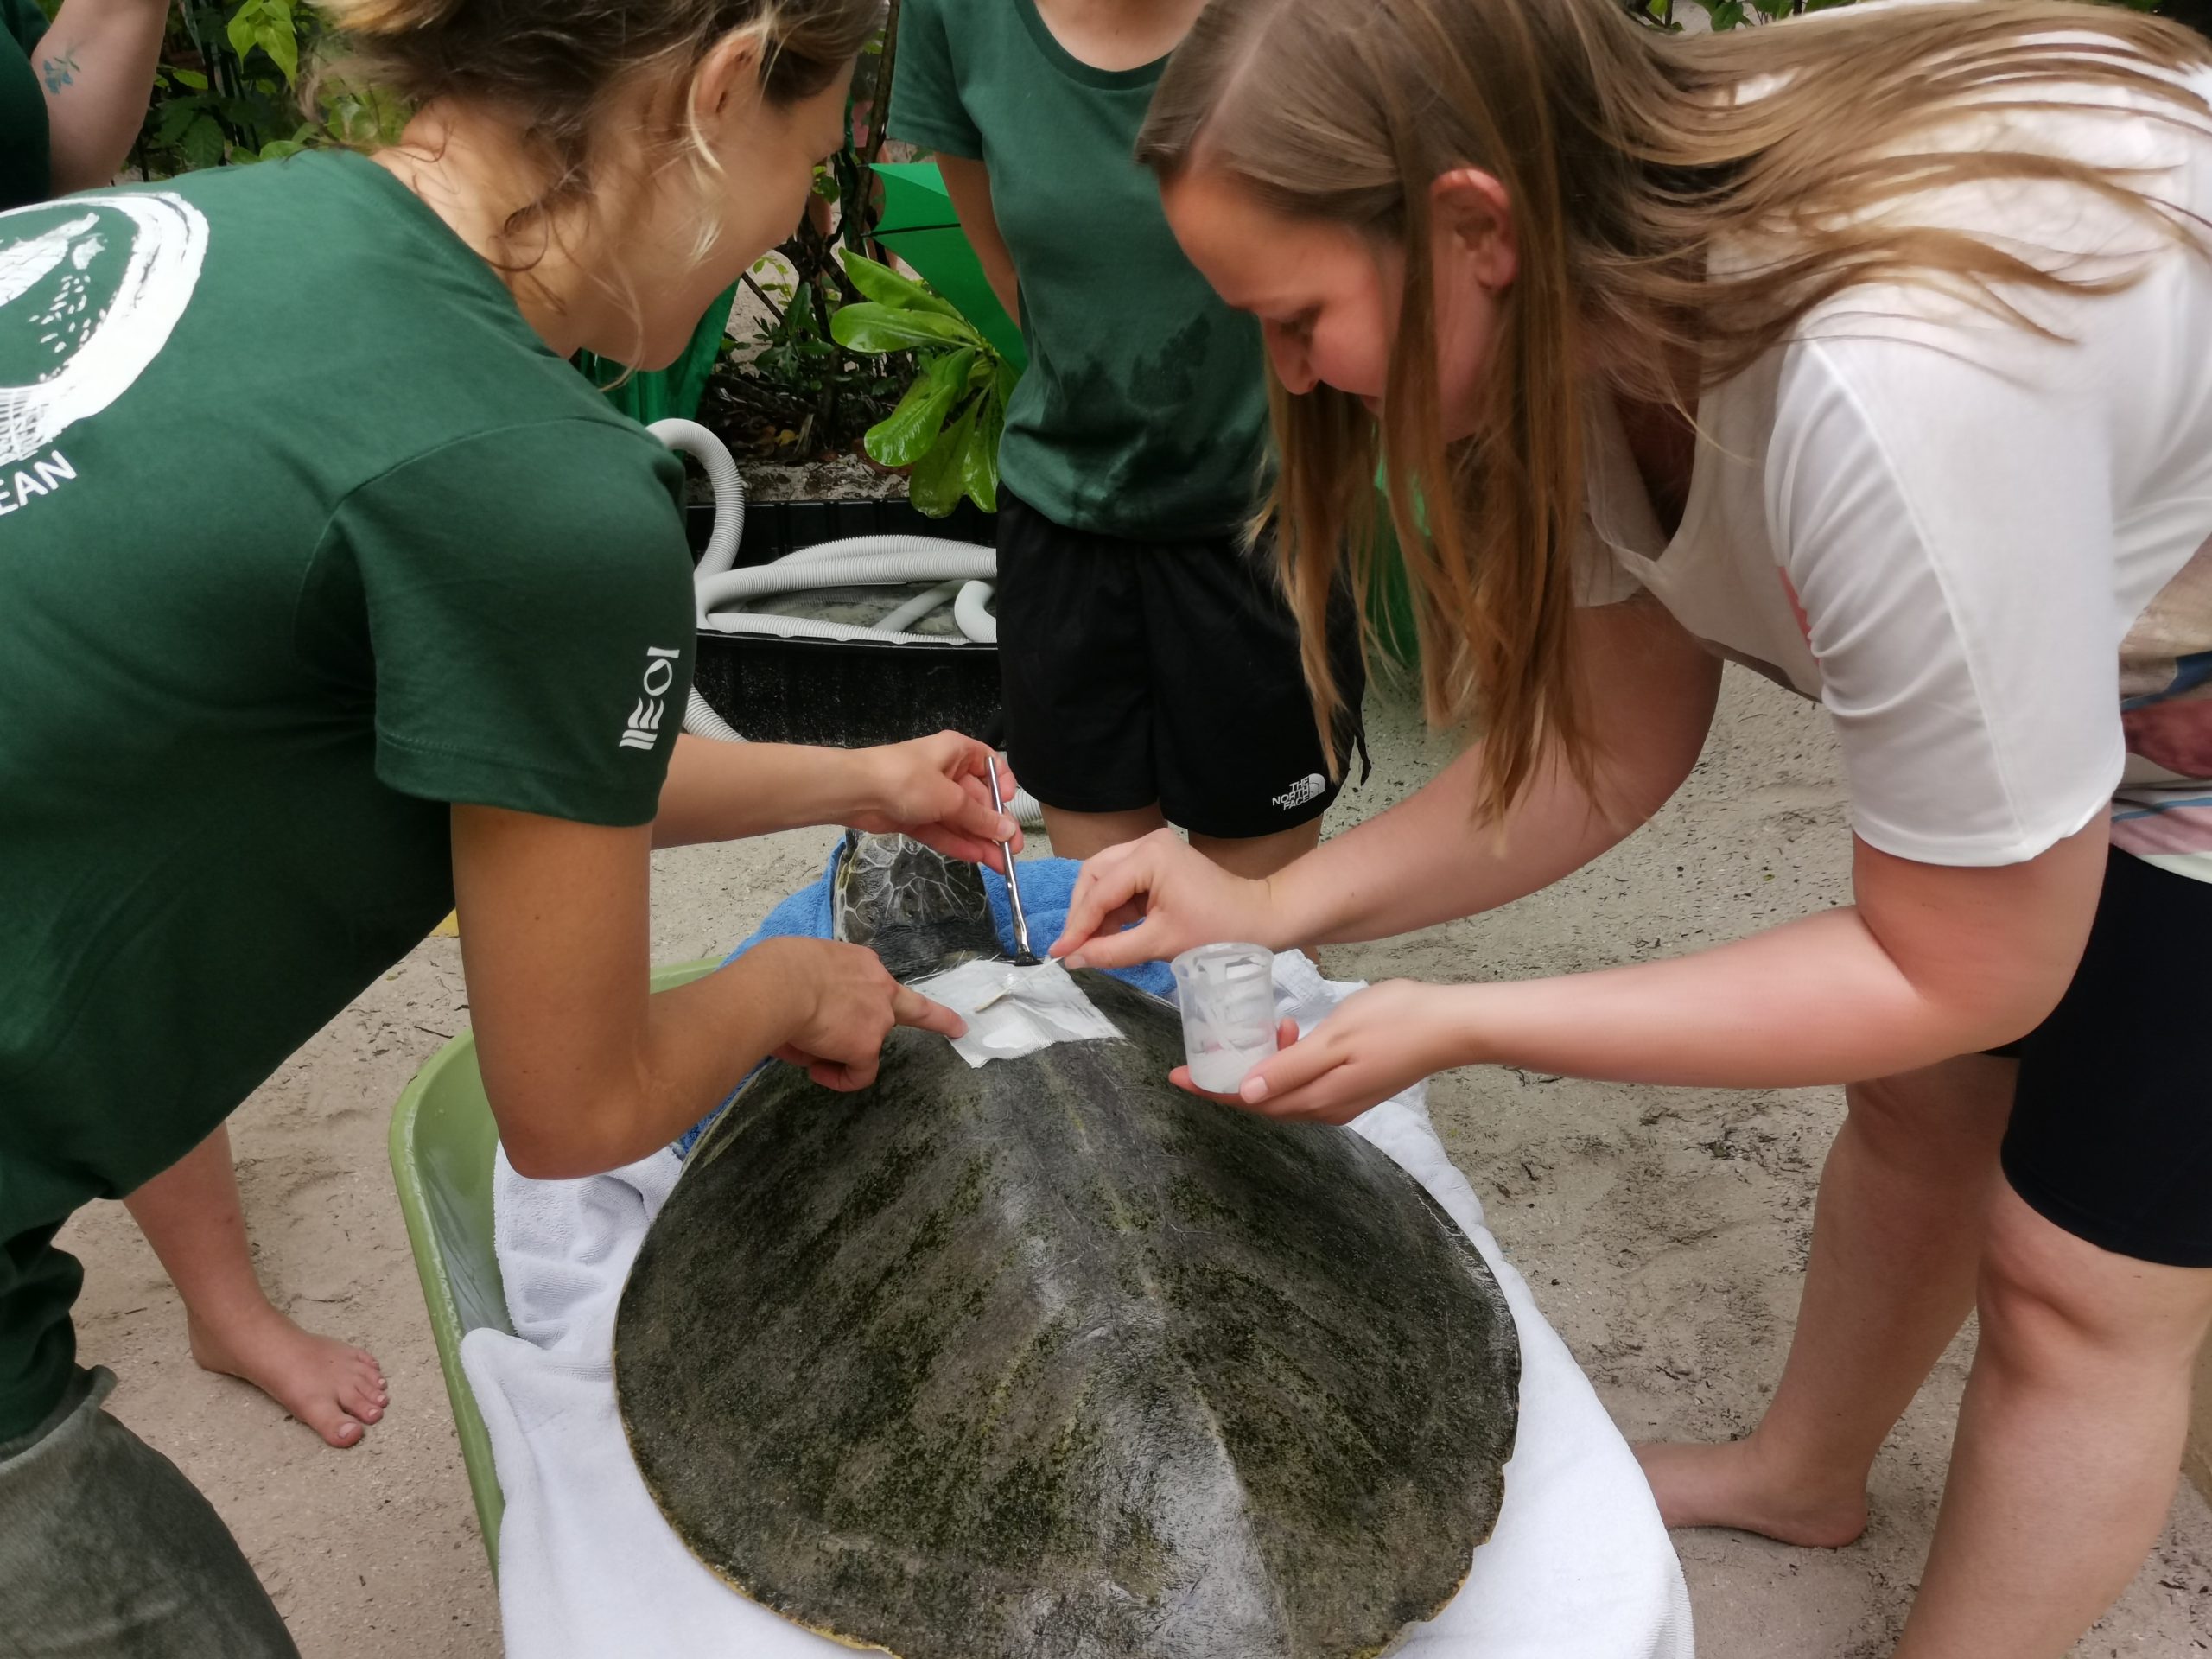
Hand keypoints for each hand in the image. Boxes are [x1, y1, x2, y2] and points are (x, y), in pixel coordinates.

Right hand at [752, 937, 964, 1089]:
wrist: (778, 986)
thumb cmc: (775, 972)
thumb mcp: (799, 971)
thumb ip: (816, 996)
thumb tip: (810, 1033)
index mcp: (859, 964)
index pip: (881, 978)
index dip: (893, 990)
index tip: (913, 993)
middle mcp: (878, 986)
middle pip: (910, 1007)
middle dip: (938, 1019)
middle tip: (958, 1027)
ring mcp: (878, 1017)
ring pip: (865, 1045)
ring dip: (839, 1051)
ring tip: (804, 1046)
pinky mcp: (868, 1045)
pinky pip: (859, 1073)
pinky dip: (839, 1077)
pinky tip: (817, 1071)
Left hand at [846, 732, 1021, 870]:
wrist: (855, 792)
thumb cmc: (905, 779)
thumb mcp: (949, 798)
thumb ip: (979, 817)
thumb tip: (1008, 830)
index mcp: (956, 752)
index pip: (989, 765)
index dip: (1003, 785)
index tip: (1010, 805)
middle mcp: (945, 772)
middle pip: (977, 800)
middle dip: (993, 825)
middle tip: (1011, 850)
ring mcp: (929, 796)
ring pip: (960, 820)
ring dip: (979, 841)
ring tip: (1000, 865)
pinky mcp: (915, 817)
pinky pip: (942, 831)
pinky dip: (958, 844)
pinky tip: (977, 858)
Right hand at [1052, 828, 1280, 969]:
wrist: (1261, 920)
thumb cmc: (1218, 932)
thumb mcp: (1160, 943)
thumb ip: (1112, 951)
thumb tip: (1072, 960)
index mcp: (1149, 856)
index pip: (1099, 892)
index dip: (1077, 926)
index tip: (1058, 954)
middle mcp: (1146, 844)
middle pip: (1095, 875)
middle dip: (1083, 913)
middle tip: (1075, 948)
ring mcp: (1153, 851)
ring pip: (1105, 879)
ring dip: (1096, 912)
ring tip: (1092, 945)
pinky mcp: (1158, 864)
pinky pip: (1123, 885)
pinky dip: (1114, 910)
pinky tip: (1111, 935)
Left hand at [1171, 981, 1471, 1123]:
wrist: (1452, 1026)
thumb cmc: (1394, 1022)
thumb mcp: (1334, 1039)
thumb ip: (1288, 1068)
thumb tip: (1243, 1094)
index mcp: (1317, 1099)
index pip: (1249, 1101)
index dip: (1210, 1090)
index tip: (1175, 1077)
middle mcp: (1327, 1108)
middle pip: (1262, 1101)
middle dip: (1231, 1079)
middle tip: (1207, 1050)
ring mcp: (1344, 1100)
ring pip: (1284, 1092)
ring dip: (1263, 1066)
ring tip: (1265, 1028)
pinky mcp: (1356, 1088)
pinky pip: (1306, 1084)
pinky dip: (1288, 1064)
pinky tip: (1294, 1034)